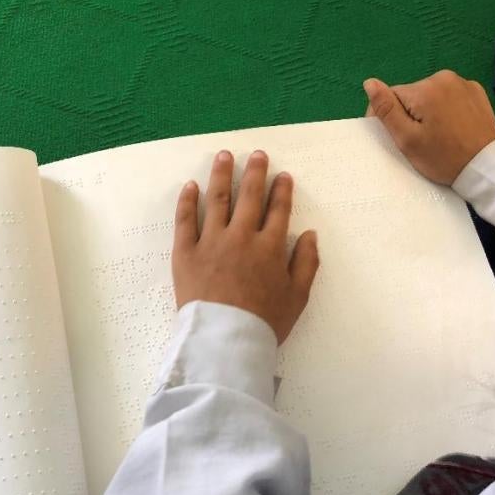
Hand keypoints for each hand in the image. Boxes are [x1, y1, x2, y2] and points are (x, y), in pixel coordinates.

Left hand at [172, 150, 318, 344]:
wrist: (225, 340)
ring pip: (217, 199)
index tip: (283, 175)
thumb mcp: (298, 297)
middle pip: (249, 196)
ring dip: (221, 175)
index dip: (282, 191)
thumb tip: (310, 234)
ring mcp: (211, 241)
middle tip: (256, 154)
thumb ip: (307, 263)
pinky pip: (185, 220)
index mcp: (270, 247)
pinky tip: (191, 186)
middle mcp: (241, 236)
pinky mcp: (185, 252)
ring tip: (224, 156)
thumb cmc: (264, 322)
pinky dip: (187, 200)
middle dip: (255, 172)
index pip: (279, 210)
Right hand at [363, 69, 494, 184]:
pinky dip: (446, 108)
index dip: (389, 117)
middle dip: (410, 114)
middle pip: (412, 95)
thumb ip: (387, 109)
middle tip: (420, 140)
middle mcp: (444, 77)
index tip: (396, 137)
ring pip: (431, 94)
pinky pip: (450, 96)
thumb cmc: (442, 157)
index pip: (392, 96)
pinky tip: (452, 126)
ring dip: (428, 110)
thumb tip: (369, 83)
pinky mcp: (477, 91)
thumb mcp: (407, 139)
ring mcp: (464, 83)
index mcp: (425, 88)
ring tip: (436, 134)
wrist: (485, 166)